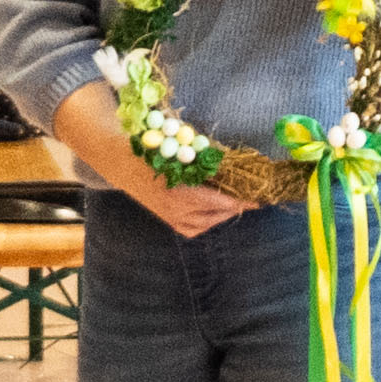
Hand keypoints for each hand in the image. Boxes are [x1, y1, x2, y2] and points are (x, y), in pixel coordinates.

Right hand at [129, 158, 251, 239]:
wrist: (124, 163)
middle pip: (215, 215)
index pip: (220, 202)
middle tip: (250, 201)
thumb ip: (205, 164)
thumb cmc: (154, 151)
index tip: (256, 199)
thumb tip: (232, 167)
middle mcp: (177, 210)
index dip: (240, 201)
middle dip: (234, 208)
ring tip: (234, 207)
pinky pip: (192, 229)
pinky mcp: (167, 221)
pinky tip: (215, 214)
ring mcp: (171, 218)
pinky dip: (206, 223)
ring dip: (222, 216)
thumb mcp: (183, 155)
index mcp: (183, 193)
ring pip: (205, 225)